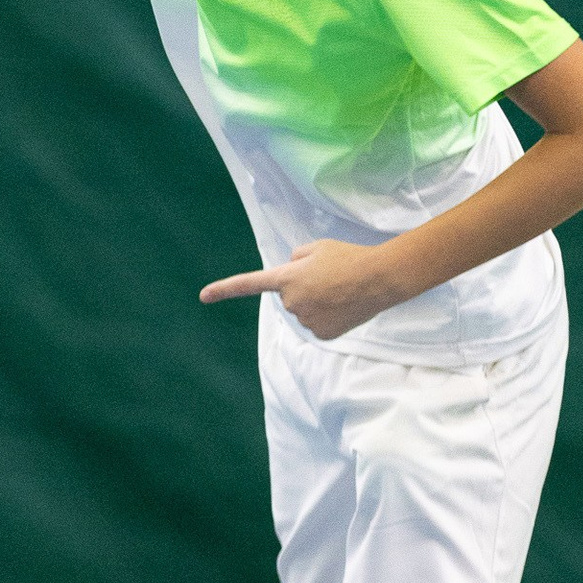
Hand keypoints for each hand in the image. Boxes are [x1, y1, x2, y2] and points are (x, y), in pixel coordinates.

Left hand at [200, 238, 394, 344]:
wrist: (379, 278)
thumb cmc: (348, 257)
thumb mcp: (316, 247)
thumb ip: (295, 259)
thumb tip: (291, 271)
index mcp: (287, 277)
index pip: (249, 284)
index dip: (224, 290)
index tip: (203, 296)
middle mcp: (292, 302)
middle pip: (289, 296)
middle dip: (303, 287)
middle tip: (329, 277)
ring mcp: (307, 320)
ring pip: (305, 310)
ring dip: (318, 302)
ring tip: (340, 290)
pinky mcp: (322, 335)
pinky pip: (318, 324)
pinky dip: (328, 316)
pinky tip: (344, 305)